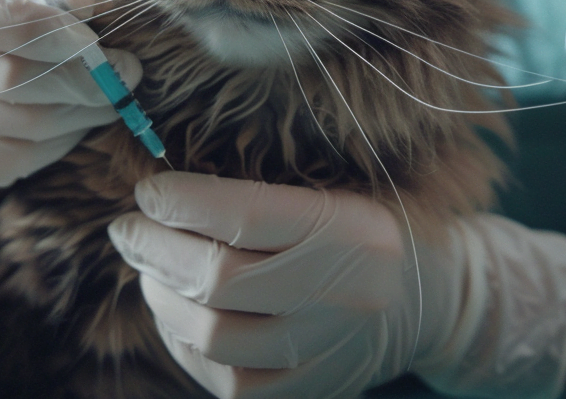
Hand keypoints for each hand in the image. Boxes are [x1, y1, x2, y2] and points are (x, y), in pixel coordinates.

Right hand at [0, 0, 142, 193]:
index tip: (97, 40)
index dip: (57, 32)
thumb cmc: (29, 15)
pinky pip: (34, 154)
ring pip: (32, 124)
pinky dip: (68, 136)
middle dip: (85, 78)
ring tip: (106, 91)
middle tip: (128, 70)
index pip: (4, 19)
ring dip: (85, 109)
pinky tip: (75, 114)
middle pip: (16, 78)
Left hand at [108, 172, 565, 398]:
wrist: (436, 301)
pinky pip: (222, 379)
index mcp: (355, 229)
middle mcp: (344, 295)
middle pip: (215, 280)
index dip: (179, 201)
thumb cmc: (376, 226)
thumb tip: (168, 189)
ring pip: (209, 335)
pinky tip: (180, 312)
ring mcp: (325, 353)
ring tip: (151, 269)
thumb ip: (267, 187)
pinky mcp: (306, 394)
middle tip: (128, 228)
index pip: (242, 214)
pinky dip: (184, 343)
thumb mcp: (342, 187)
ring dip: (160, 296)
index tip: (148, 190)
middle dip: (153, 249)